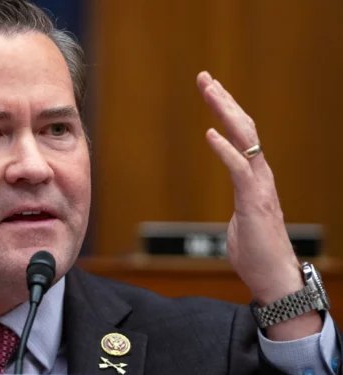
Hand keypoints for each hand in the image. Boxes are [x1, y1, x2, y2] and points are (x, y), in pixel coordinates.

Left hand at [197, 72, 320, 339]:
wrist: (274, 277)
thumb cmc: (256, 253)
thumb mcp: (241, 223)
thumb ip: (239, 208)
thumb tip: (234, 212)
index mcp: (255, 177)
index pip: (242, 135)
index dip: (227, 111)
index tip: (211, 89)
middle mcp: (260, 175)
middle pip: (244, 127)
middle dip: (224, 100)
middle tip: (205, 78)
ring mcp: (260, 186)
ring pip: (246, 139)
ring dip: (226, 113)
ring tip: (209, 91)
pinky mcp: (255, 201)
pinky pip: (240, 170)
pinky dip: (225, 151)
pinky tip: (210, 134)